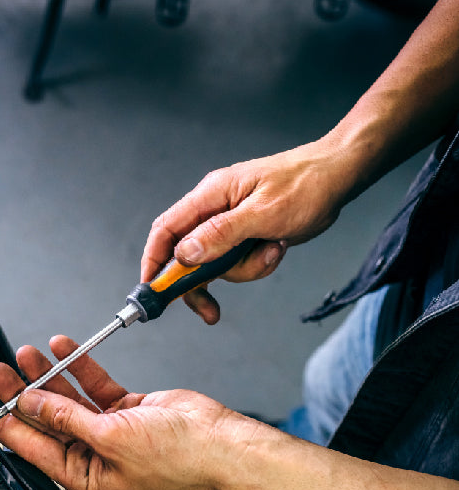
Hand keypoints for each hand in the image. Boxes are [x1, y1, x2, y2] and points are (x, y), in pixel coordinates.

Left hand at [0, 336, 249, 489]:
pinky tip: (64, 347)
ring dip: (48, 375)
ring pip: (68, 399)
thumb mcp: (110, 437)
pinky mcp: (126, 410)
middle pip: (46, 420)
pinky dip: (79, 366)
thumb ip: (67, 417)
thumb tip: (32, 402)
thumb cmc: (178, 458)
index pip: (33, 448)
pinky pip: (93, 385)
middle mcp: (93, 456)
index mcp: (85, 477)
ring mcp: (110, 431)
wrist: (219, 442)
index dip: (4, 424)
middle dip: (21, 394)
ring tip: (27, 354)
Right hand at [142, 138, 347, 321]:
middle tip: (210, 310)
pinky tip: (276, 249)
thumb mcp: (262, 213)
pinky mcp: (246, 237)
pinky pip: (239, 264)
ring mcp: (230, 225)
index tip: (152, 291)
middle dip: (200, 284)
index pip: (167, 230)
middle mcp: (215, 210)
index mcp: (211, 196)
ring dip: (243, 270)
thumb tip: (184, 254)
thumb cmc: (304, 185)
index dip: (154, 261)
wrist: (336, 179)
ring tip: (271, 251)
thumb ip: (221, 234)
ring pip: (218, 266)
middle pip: (187, 257)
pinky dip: (257, 265)